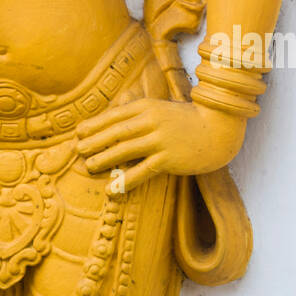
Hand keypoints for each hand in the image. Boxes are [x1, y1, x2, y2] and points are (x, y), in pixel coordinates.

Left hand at [75, 97, 245, 191]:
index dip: (95, 124)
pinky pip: (142, 171)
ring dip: (104, 158)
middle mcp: (151, 121)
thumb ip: (140, 115)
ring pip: (125, 150)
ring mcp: (160, 140)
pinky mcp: (169, 158)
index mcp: (147, 107)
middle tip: (77, 149)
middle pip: (116, 132)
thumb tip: (113, 123)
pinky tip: (112, 189)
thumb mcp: (161, 110)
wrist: (217, 130)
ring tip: (89, 166)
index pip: (114, 115)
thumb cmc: (186, 121)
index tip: (78, 132)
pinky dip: (125, 180)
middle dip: (94, 140)